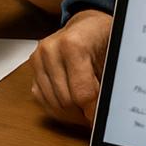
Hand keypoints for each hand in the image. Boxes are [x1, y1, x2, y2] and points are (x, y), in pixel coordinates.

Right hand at [26, 9, 111, 124]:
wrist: (87, 24)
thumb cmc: (102, 38)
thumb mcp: (113, 57)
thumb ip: (108, 84)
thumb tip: (105, 113)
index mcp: (72, 45)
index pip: (82, 93)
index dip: (93, 111)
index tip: (101, 120)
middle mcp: (51, 50)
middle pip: (65, 100)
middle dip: (82, 113)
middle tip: (95, 115)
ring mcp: (38, 58)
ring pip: (52, 103)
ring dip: (70, 112)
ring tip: (85, 109)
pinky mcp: (33, 66)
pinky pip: (41, 98)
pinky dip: (57, 106)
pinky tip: (71, 103)